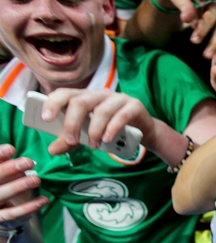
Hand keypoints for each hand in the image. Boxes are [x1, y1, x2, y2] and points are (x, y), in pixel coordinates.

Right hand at [0, 145, 48, 230]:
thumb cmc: (0, 183)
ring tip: (36, 179)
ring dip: (19, 187)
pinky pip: (13, 213)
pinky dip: (29, 207)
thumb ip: (3, 162)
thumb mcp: (1, 172)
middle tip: (29, 162)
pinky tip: (44, 199)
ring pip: (2, 195)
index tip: (11, 148)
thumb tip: (10, 150)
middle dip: (9, 170)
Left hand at [41, 89, 155, 154]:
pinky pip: (121, 116)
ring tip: (93, 145)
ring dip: (93, 130)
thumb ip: (70, 140)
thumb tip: (52, 149)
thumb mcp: (88, 136)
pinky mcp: (135, 106)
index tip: (46, 118)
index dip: (53, 103)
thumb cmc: (112, 130)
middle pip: (81, 102)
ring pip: (101, 110)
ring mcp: (119, 98)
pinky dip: (112, 129)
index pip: (65, 93)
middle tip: (72, 140)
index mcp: (86, 97)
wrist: (143, 132)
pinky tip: (107, 139)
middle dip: (73, 123)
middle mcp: (101, 94)